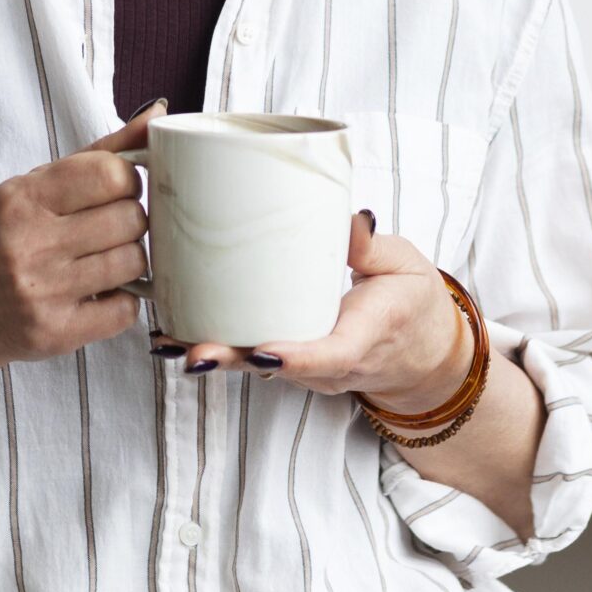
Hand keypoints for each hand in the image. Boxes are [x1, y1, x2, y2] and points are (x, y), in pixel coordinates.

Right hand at [0, 102, 157, 369]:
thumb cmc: (0, 241)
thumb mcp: (32, 189)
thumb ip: (97, 154)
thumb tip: (158, 114)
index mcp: (22, 197)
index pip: (110, 173)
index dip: (127, 181)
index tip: (117, 190)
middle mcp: (29, 242)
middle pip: (130, 217)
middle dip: (131, 221)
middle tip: (112, 228)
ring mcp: (41, 291)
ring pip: (134, 262)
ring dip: (130, 260)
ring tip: (106, 259)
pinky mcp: (55, 332)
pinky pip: (125, 310)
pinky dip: (122, 301)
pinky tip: (99, 293)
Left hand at [150, 210, 471, 409]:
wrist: (424, 352)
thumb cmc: (414, 303)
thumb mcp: (406, 265)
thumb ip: (373, 246)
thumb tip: (350, 221)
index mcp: (367, 338)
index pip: (330, 356)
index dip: (294, 357)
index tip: (260, 351)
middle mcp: (333, 365)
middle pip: (278, 368)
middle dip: (231, 360)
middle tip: (190, 351)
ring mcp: (311, 371)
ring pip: (259, 369)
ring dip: (216, 356)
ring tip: (168, 341)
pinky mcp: (294, 363)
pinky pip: (256, 360)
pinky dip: (221, 349)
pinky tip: (178, 335)